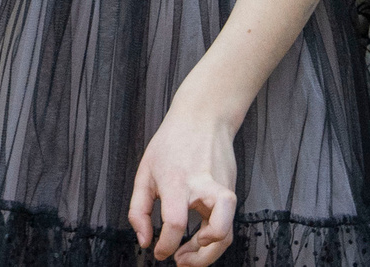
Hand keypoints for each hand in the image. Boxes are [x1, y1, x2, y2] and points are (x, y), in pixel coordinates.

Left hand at [129, 95, 239, 264]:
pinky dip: (214, 238)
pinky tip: (198, 239)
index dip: (166, 244)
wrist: (204, 118)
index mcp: (177, 180)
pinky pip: (227, 223)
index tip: (159, 251)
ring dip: (211, 253)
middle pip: (217, 229)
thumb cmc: (171, 143)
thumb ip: (138, 210)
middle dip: (200, 256)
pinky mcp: (230, 192)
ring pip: (228, 231)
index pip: (176, 221)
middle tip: (179, 260)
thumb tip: (145, 241)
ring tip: (189, 256)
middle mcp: (204, 186)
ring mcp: (221, 189)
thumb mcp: (145, 172)